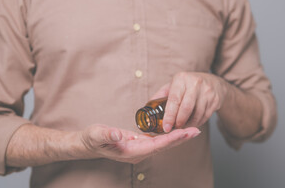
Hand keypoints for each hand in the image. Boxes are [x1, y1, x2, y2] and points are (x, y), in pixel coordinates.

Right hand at [79, 124, 199, 163]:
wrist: (88, 144)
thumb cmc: (92, 139)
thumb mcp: (96, 134)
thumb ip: (107, 135)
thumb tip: (118, 135)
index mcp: (131, 152)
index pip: (156, 146)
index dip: (171, 139)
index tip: (184, 132)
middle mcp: (138, 153)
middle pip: (164, 146)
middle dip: (181, 139)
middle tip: (196, 130)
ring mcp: (140, 150)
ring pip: (163, 144)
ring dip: (178, 137)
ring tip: (193, 130)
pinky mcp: (140, 144)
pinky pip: (159, 140)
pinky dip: (170, 135)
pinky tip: (179, 130)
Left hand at [151, 72, 230, 132]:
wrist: (214, 82)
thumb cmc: (189, 84)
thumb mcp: (174, 84)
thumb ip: (161, 96)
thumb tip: (146, 110)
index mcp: (181, 79)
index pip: (174, 100)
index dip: (169, 116)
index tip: (166, 127)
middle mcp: (195, 83)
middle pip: (186, 108)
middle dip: (179, 122)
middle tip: (174, 128)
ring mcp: (207, 91)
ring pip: (197, 114)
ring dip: (188, 124)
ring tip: (182, 126)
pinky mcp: (215, 100)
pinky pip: (205, 117)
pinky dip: (197, 122)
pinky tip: (192, 122)